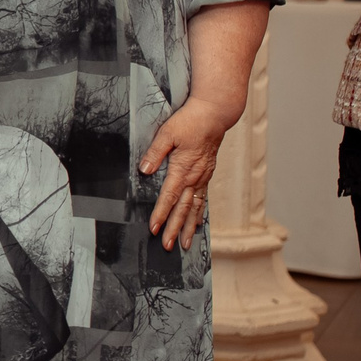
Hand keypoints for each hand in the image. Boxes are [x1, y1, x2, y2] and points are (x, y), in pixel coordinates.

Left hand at [140, 100, 228, 251]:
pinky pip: (203, 199)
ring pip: (195, 208)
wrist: (214, 114)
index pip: (170, 196)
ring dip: (188, 227)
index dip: (161, 214)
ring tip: (184, 243)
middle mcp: (195, 177)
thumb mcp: (168, 133)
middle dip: (174, 228)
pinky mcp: (207, 174)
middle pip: (183, 208)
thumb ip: (156, 152)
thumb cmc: (190, 121)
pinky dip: (200, 214)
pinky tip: (197, 224)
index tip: (154, 229)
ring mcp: (203, 177)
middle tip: (168, 246)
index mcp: (183, 168)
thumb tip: (145, 170)